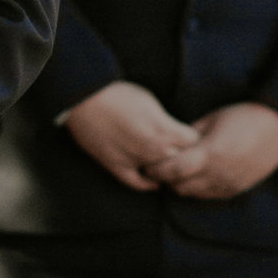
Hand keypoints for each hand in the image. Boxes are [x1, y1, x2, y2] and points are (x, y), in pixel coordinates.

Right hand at [64, 81, 198, 193]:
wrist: (85, 99)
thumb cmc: (118, 94)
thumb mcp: (150, 101)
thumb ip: (165, 122)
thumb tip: (175, 132)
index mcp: (164, 129)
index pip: (193, 142)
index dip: (193, 137)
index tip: (190, 135)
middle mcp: (152, 148)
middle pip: (180, 160)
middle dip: (183, 154)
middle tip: (181, 149)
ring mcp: (135, 160)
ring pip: (161, 173)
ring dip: (166, 168)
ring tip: (167, 161)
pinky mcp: (117, 166)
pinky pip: (137, 183)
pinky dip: (147, 184)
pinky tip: (153, 181)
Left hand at [165, 101, 277, 200]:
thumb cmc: (244, 115)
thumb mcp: (212, 119)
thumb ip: (190, 135)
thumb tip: (171, 143)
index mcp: (209, 154)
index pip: (173, 171)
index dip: (156, 170)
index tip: (147, 165)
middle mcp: (218, 174)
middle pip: (180, 188)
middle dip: (167, 179)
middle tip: (160, 168)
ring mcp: (230, 184)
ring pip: (195, 195)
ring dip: (184, 185)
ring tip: (180, 171)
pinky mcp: (239, 189)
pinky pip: (212, 196)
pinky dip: (200, 189)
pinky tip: (200, 175)